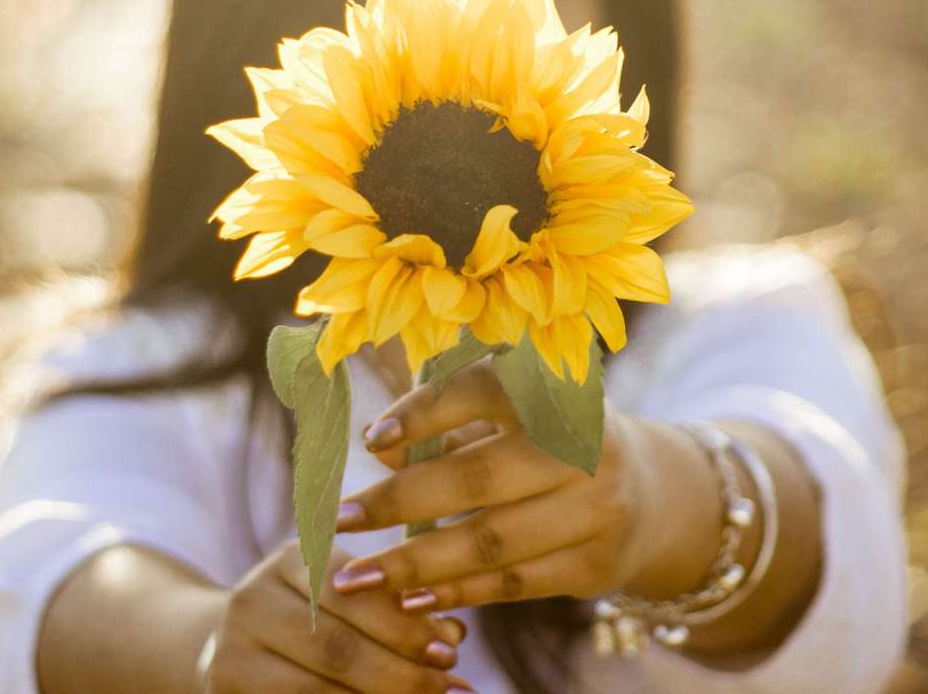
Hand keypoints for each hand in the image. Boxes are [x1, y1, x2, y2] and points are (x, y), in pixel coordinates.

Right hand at [203, 538, 473, 692]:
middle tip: (448, 685)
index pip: (355, 593)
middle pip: (337, 646)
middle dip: (400, 671)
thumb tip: (455, 632)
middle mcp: (254, 597)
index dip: (405, 624)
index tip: (452, 648)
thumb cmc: (313, 614)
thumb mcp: (347, 594)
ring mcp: (232, 651)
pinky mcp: (226, 691)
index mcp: (292, 558)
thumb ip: (396, 606)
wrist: (230, 643)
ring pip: (317, 689)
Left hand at [331, 362, 680, 610]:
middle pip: (476, 478)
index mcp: (556, 389)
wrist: (648, 489)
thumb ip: (448, 425)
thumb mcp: (509, 416)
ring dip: (415, 563)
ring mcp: (597, 508)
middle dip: (398, 502)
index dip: (423, 413)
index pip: (480, 391)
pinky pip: (513, 583)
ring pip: (490, 542)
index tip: (369, 440)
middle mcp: (584, 446)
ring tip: (357, 577)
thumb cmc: (550, 440)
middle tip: (339, 518)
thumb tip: (381, 448)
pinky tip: (408, 598)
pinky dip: (455, 592)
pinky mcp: (597, 564)